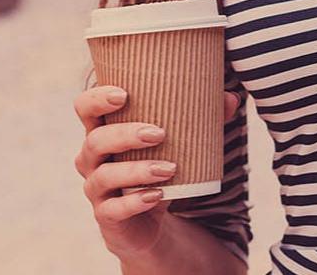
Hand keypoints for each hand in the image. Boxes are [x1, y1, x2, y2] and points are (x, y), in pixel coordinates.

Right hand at [73, 84, 241, 260]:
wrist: (148, 222)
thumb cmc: (156, 168)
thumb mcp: (174, 145)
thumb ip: (201, 120)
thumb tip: (232, 98)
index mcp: (102, 131)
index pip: (84, 108)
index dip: (96, 98)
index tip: (123, 94)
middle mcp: (91, 159)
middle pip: (95, 140)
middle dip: (125, 134)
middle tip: (160, 133)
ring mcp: (96, 189)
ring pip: (105, 176)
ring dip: (137, 170)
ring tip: (169, 168)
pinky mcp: (107, 216)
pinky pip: (114, 209)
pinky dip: (135, 201)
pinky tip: (157, 195)